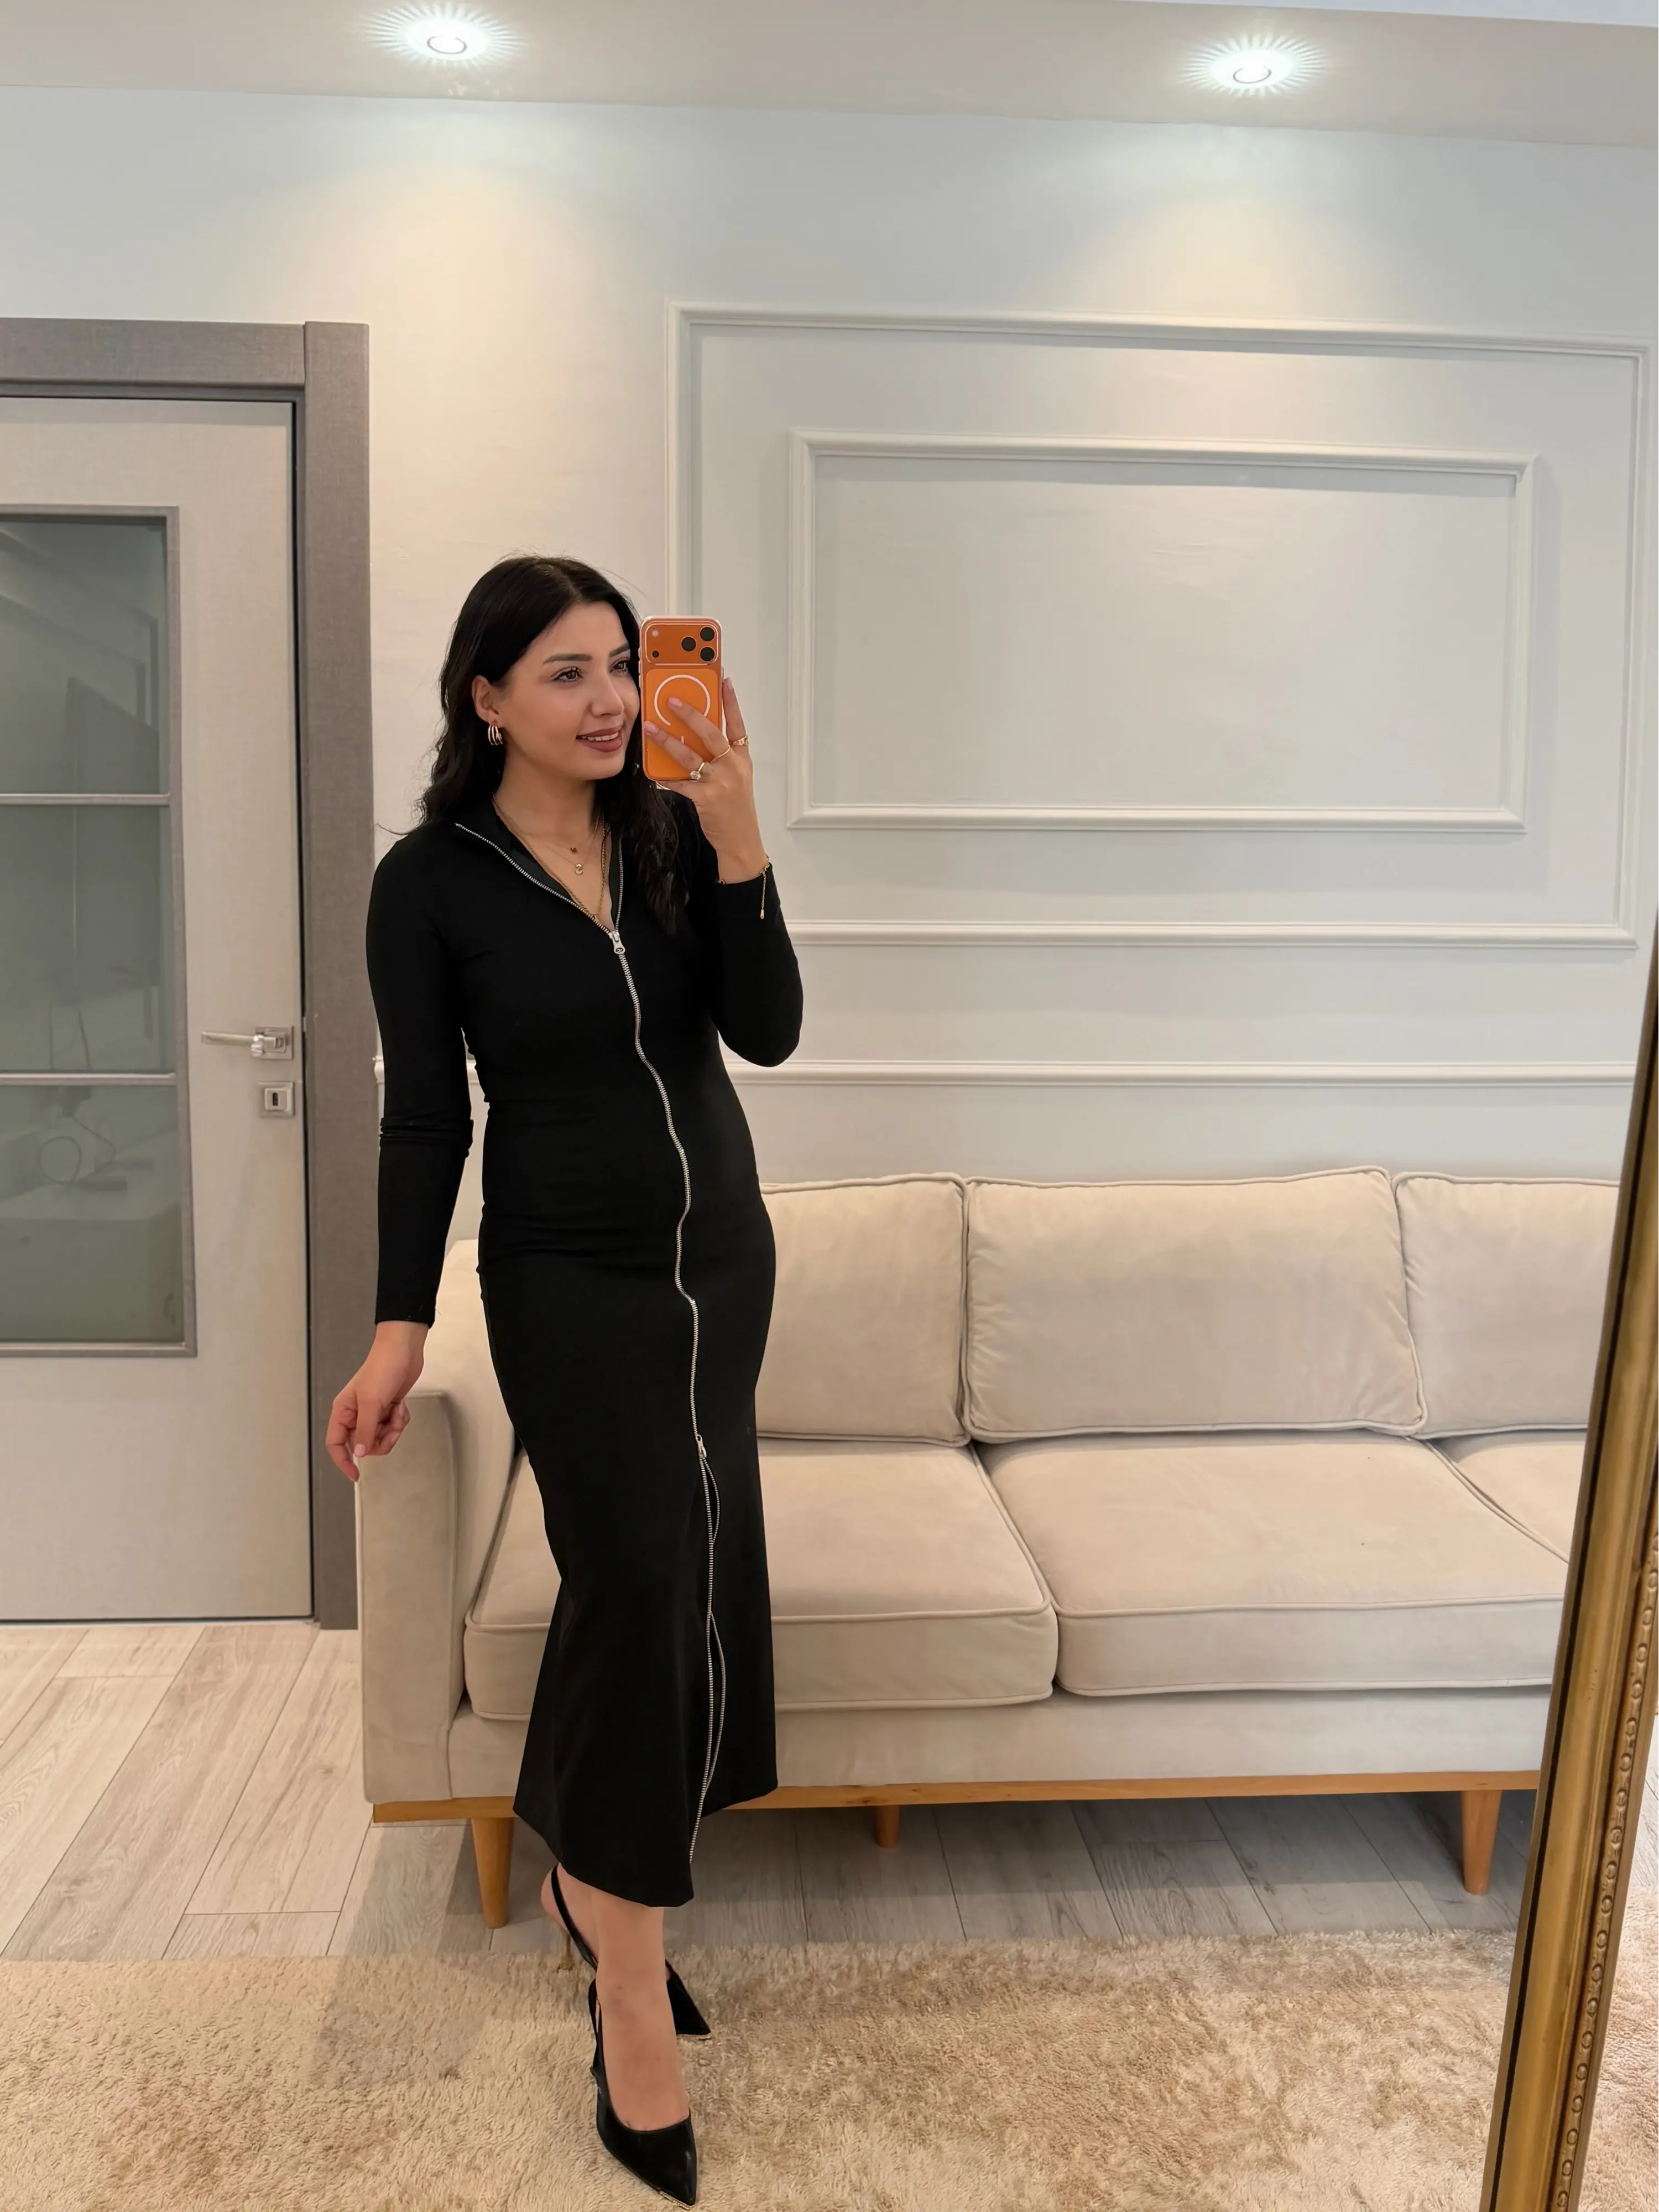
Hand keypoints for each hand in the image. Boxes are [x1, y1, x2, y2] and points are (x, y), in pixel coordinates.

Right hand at [326, 1322, 426, 1479]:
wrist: (404, 1351)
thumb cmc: (382, 1369)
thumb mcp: (372, 1403)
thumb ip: (364, 1431)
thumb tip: (358, 1453)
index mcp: (343, 1411)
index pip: (335, 1444)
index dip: (343, 1461)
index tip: (356, 1474)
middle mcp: (355, 1414)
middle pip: (362, 1444)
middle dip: (379, 1441)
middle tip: (389, 1428)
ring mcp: (372, 1412)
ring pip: (379, 1438)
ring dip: (392, 1430)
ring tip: (396, 1413)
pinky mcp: (387, 1409)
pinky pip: (392, 1428)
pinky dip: (399, 1421)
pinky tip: (400, 1407)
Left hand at [644, 676, 768, 880]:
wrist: (741, 841)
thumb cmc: (735, 809)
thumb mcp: (736, 779)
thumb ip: (720, 759)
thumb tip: (692, 739)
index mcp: (741, 759)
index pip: (737, 724)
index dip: (731, 702)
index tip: (724, 680)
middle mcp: (732, 767)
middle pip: (711, 733)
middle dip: (690, 714)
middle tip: (671, 700)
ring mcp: (720, 782)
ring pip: (690, 755)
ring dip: (667, 740)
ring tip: (650, 727)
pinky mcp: (705, 798)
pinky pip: (680, 783)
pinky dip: (666, 776)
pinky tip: (652, 770)